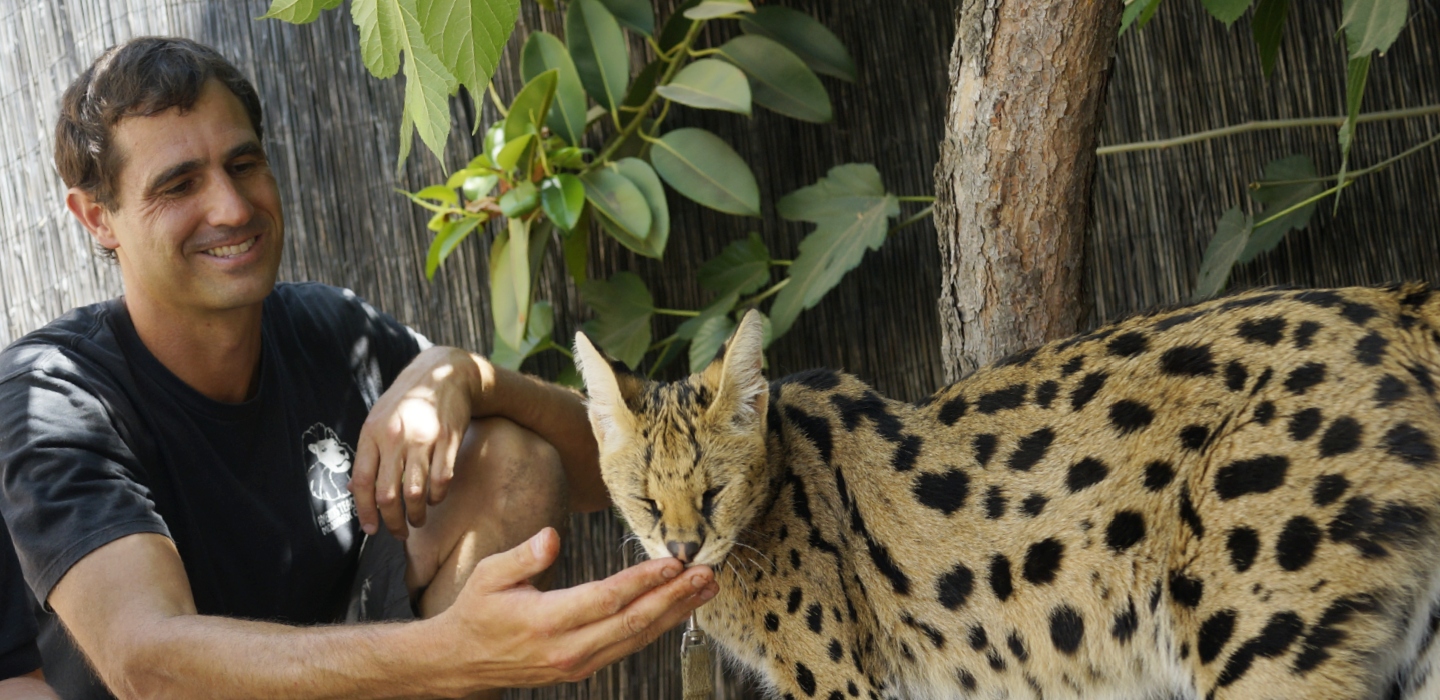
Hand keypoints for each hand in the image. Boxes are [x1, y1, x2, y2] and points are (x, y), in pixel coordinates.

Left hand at [351, 346, 480, 538]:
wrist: (444, 373)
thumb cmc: (407, 401)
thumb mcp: (378, 420)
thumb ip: (368, 454)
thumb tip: (354, 489)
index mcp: (373, 432)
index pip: (362, 481)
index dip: (364, 511)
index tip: (370, 529)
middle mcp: (395, 436)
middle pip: (388, 493)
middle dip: (392, 522)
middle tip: (398, 533)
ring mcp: (424, 438)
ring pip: (415, 492)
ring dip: (416, 515)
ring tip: (417, 521)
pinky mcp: (449, 439)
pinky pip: (441, 480)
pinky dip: (437, 496)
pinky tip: (434, 499)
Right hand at [438, 527, 717, 691]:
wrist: (463, 661)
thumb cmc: (478, 611)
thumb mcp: (490, 574)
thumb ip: (524, 555)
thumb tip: (553, 535)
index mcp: (545, 620)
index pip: (605, 599)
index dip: (643, 581)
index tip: (672, 562)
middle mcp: (567, 648)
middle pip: (632, 622)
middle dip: (674, 597)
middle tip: (705, 575)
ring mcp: (578, 663)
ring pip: (636, 638)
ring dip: (674, 613)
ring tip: (704, 590)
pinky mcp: (583, 669)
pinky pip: (627, 647)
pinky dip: (657, 627)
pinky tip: (676, 609)